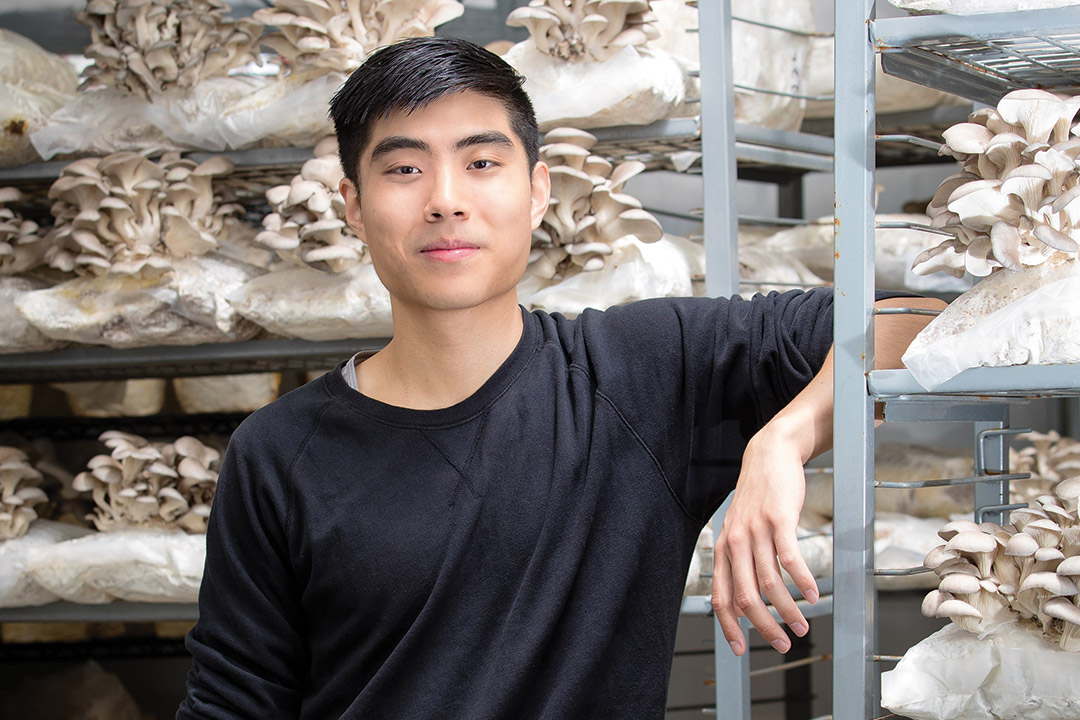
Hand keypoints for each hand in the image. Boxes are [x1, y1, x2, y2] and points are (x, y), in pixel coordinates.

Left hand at [711, 425, 818, 655]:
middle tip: (782, 644)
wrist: (768, 456)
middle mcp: (735, 542)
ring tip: (802, 625)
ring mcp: (756, 530)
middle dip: (764, 626)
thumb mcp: (740, 531)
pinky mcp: (778, 520)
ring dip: (787, 609)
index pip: (720, 597)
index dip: (729, 627)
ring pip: (769, 582)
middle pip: (745, 596)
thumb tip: (743, 604)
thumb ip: (739, 564)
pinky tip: (813, 595)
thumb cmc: (757, 498)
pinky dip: (802, 581)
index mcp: (723, 549)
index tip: (741, 650)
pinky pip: (790, 558)